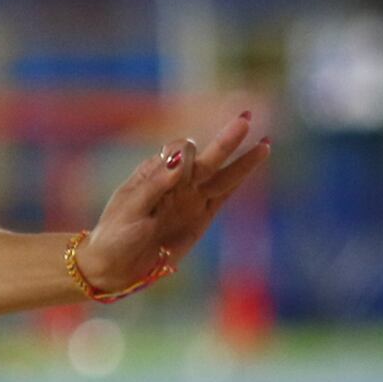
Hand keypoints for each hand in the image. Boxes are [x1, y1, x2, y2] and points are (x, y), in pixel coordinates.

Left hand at [82, 111, 271, 291]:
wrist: (117, 265)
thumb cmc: (116, 234)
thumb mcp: (130, 208)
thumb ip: (156, 183)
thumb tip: (182, 156)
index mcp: (153, 173)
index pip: (176, 150)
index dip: (183, 153)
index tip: (181, 160)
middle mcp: (176, 182)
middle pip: (206, 157)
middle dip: (226, 139)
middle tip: (246, 116)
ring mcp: (191, 199)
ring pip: (222, 174)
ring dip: (241, 158)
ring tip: (265, 142)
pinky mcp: (202, 216)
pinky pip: (225, 194)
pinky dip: (240, 178)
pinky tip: (255, 160)